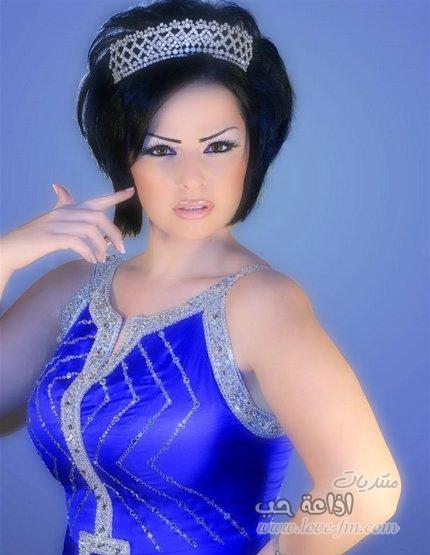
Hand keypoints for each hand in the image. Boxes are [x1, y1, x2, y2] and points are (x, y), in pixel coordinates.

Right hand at [0, 183, 135, 272]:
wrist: (9, 249)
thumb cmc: (33, 238)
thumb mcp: (49, 219)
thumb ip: (60, 206)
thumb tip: (62, 189)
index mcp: (66, 209)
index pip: (95, 200)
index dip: (114, 196)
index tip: (131, 191)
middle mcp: (63, 213)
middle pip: (98, 217)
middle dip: (114, 233)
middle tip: (120, 249)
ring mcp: (56, 224)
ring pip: (90, 230)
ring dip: (101, 246)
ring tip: (102, 259)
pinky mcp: (50, 238)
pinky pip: (77, 242)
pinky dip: (88, 252)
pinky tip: (91, 260)